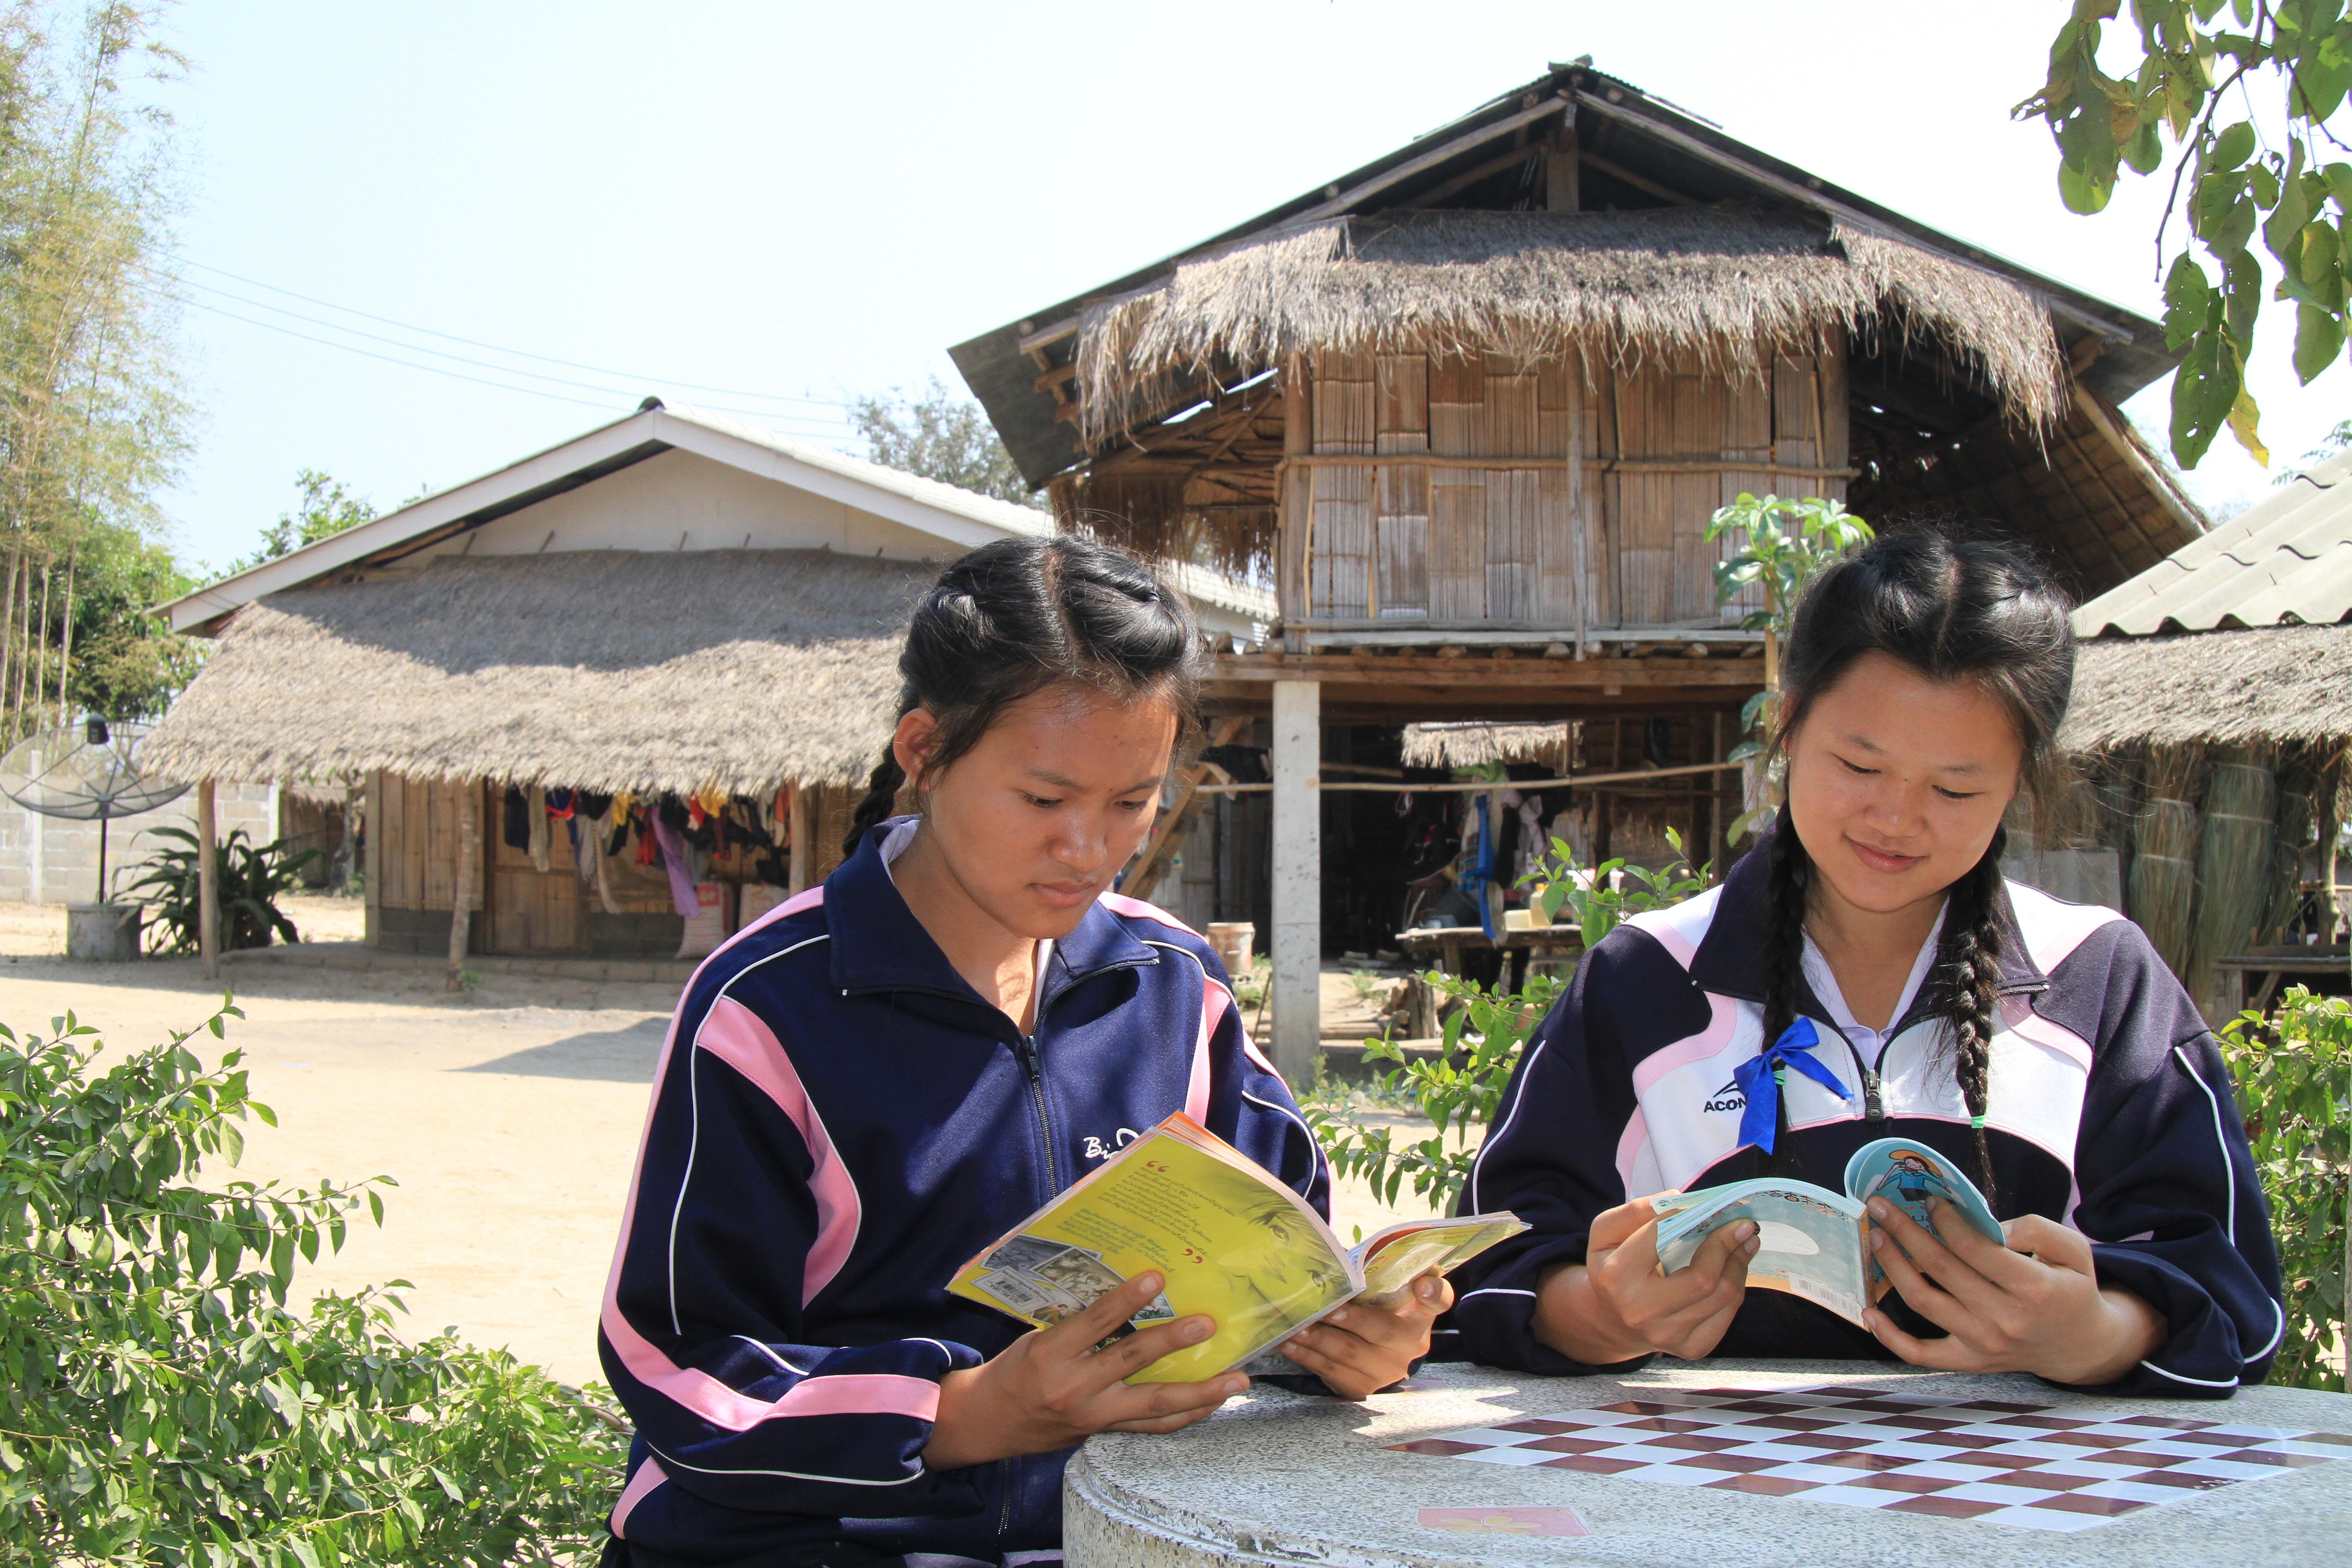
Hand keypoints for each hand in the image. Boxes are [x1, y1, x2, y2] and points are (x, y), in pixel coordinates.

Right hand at [920, 1272, 1248, 1469]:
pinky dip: (1184, 1415)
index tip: (1156, 1278)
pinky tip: (1211, 1403)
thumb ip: (1078, 1322)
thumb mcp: (1036, 1337)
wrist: (987, 1421)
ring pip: (1153, 1405)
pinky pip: (1151, 1427)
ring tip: (1236, 1380)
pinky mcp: (1103, 1431)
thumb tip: (1127, 1293)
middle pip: (1130, 1362)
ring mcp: (1092, 1415)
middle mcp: (1073, 1387)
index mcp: (1050, 1354)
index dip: (1126, 1300)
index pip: (1094, 1322)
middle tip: (1207, 1325)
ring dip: (1198, 1392)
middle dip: (1172, 1342)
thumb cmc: (1014, 1369)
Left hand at [1277, 1272, 1452, 1397]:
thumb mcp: (1387, 1292)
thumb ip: (1379, 1273)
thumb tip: (1343, 1256)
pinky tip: (1289, 1343)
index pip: (1438, 1299)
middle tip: (1327, 1310)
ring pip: (1350, 1353)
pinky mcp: (1362, 1386)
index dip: (1433, 1292)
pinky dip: (1307, 1356)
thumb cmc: (1378, 1310)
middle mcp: (1410, 1344)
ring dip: (1318, 1339)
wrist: (1378, 1356)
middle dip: (1352, 1320)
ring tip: (1295, 1326)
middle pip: (1382, 1331)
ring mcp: (1387, 1369)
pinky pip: (1331, 1371)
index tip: (1423, 1284)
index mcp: (1420, 1314)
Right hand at [1533, 1195, 1756, 1363]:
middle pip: (1703, 1279)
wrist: (1612, 1321)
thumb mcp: (1606, 1232)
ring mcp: (1669, 1335)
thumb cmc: (1614, 1268)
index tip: (1711, 1206)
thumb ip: (1636, 1211)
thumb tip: (1680, 1200)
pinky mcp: (1693, 1348)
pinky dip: (1736, 1286)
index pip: (1661, 1238)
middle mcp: (1643, 1312)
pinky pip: (1728, 1313)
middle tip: (1745, 1224)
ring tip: (1745, 1241)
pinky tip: (1735, 1268)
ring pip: (1723, 1295)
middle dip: (1728, 1245)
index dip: (1689, 1217)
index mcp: (1618, 1276)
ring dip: (1739, 1263)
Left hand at [1860, 1198, 2166, 1385]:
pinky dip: (1890, 1337)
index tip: (1929, 1201)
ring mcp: (1984, 1344)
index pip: (1974, 1249)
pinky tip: (1869, 1312)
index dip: (1945, 1220)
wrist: (2083, 1346)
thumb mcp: (2074, 1249)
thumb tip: (1991, 1225)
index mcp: (2034, 1288)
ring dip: (1893, 1268)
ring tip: (1875, 1238)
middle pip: (1942, 1270)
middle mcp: (2005, 1319)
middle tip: (1881, 1206)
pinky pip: (1921, 1355)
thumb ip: (2036, 1229)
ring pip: (1924, 1303)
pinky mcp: (1970, 1361)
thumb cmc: (2073, 1288)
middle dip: (1906, 1232)